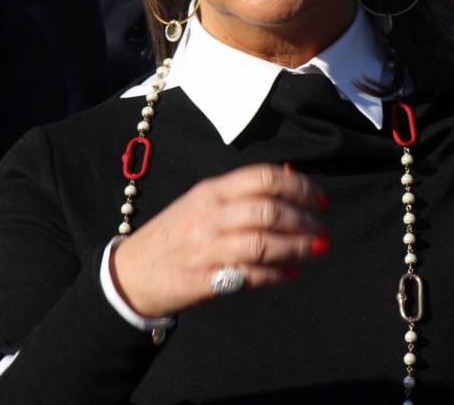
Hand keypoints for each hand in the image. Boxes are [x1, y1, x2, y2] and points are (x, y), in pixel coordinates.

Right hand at [109, 164, 327, 317]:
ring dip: (297, 248)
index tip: (320, 200)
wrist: (131, 272)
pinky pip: (249, 276)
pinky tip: (291, 273)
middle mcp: (210, 215)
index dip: (299, 186)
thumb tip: (290, 174)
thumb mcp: (204, 201)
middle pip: (268, 211)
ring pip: (263, 244)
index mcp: (212, 191)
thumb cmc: (177, 232)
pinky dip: (276, 275)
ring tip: (316, 250)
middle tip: (322, 230)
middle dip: (303, 221)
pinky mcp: (204, 280)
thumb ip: (244, 191)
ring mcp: (206, 248)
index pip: (263, 177)